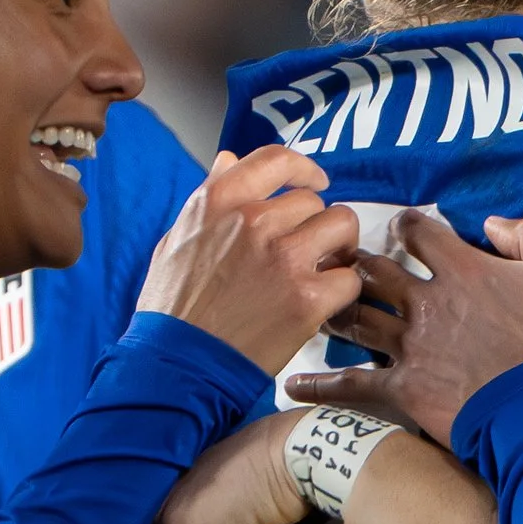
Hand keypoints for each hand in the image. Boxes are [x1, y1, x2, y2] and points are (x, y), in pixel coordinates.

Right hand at [137, 147, 362, 375]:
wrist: (178, 364)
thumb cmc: (173, 307)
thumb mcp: (176, 238)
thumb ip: (209, 197)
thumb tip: (228, 160)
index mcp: (220, 201)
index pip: (277, 160)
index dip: (304, 169)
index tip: (316, 181)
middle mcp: (254, 220)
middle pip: (313, 201)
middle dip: (315, 224)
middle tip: (310, 250)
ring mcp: (284, 258)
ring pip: (342, 226)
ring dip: (339, 247)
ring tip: (325, 269)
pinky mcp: (307, 298)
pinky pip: (350, 277)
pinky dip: (343, 290)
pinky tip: (325, 302)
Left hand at [285, 211, 522, 443]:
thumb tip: (495, 222)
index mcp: (464, 270)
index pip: (418, 231)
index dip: (405, 225)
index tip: (400, 230)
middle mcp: (428, 303)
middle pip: (374, 271)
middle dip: (354, 261)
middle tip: (339, 259)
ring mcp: (411, 348)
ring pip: (355, 318)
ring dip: (332, 308)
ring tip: (313, 303)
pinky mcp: (404, 391)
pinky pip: (350, 385)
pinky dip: (318, 386)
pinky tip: (291, 385)